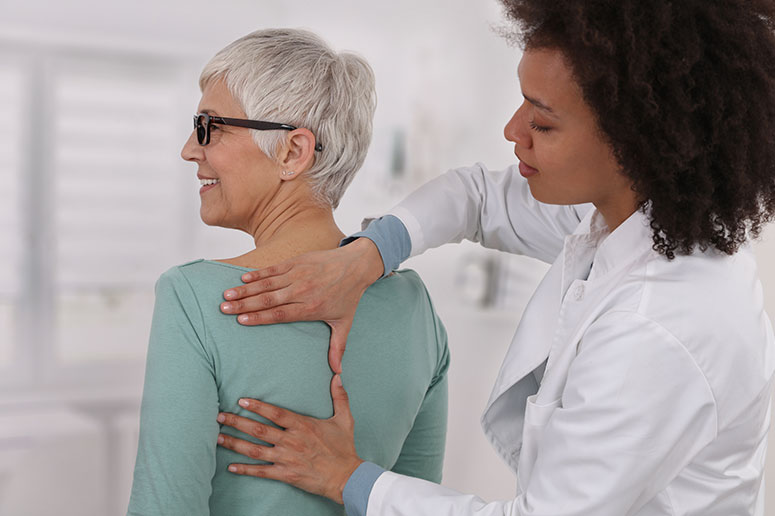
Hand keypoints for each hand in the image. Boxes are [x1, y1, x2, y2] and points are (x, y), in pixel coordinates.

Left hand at [216, 375, 363, 504]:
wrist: (346, 477)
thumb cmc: (344, 448)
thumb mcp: (344, 419)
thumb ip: (339, 397)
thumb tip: (337, 376)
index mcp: (303, 426)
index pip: (275, 413)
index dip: (258, 406)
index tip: (242, 400)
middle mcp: (291, 441)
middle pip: (259, 430)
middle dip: (237, 422)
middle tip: (220, 416)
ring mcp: (286, 458)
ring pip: (255, 450)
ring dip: (235, 444)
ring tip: (218, 438)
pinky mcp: (285, 474)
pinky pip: (261, 472)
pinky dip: (245, 470)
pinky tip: (231, 467)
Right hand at [220, 238, 383, 371]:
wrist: (356, 266)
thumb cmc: (349, 296)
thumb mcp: (344, 323)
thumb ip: (337, 347)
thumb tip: (338, 372)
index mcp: (310, 309)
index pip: (279, 314)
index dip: (259, 317)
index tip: (240, 321)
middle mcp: (301, 292)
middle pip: (268, 300)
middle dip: (244, 305)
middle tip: (223, 309)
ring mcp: (298, 275)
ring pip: (267, 284)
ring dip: (245, 289)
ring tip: (227, 295)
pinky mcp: (297, 262)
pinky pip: (273, 269)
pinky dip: (257, 274)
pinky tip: (242, 279)